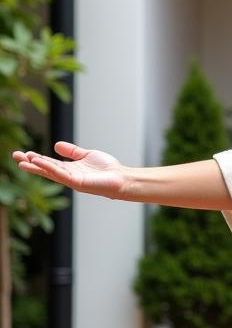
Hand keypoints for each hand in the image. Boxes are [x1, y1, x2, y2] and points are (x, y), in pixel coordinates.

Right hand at [11, 142, 127, 199]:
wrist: (121, 178)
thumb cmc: (106, 169)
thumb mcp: (86, 155)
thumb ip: (72, 151)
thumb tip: (55, 145)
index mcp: (69, 169)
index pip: (48, 163)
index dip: (36, 158)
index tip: (23, 153)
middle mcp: (67, 175)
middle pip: (45, 169)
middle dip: (29, 163)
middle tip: (14, 156)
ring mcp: (71, 180)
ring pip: (50, 172)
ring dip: (36, 166)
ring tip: (22, 160)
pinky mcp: (77, 182)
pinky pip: (60, 174)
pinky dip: (49, 168)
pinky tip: (39, 162)